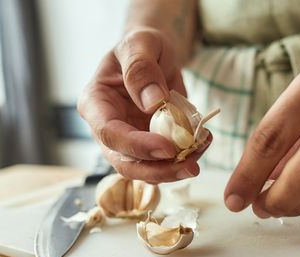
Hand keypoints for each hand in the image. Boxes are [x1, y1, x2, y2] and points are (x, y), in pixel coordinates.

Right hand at [78, 28, 207, 182]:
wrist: (155, 56)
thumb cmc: (142, 46)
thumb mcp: (141, 43)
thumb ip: (141, 69)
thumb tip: (152, 103)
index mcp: (95, 103)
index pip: (110, 134)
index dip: (138, 146)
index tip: (168, 148)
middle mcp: (107, 129)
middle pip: (126, 163)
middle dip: (159, 170)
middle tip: (191, 167)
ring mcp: (128, 141)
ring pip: (146, 170)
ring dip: (175, 169)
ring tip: (202, 148)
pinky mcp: (149, 146)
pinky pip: (165, 161)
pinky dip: (186, 158)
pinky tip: (203, 142)